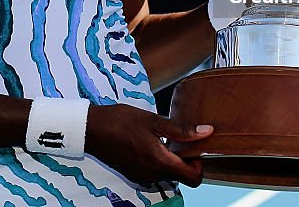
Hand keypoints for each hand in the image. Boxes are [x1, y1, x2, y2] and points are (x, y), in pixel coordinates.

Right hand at [85, 104, 213, 187]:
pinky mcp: (134, 174)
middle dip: (185, 159)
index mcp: (160, 163)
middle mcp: (152, 175)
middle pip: (181, 176)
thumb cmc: (121, 121)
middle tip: (178, 138)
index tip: (193, 146)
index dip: (200, 164)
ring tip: (162, 137)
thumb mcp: (153, 121)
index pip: (194, 178)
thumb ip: (182, 130)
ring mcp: (142, 177)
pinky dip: (158, 160)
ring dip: (171, 159)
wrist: (91, 129)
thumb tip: (207, 132)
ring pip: (168, 174)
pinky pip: (154, 172)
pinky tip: (149, 142)